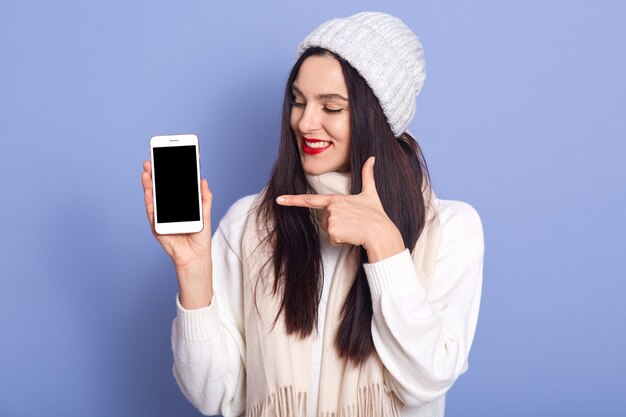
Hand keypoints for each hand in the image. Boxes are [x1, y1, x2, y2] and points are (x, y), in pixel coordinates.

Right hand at [141, 160, 212, 307]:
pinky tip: (148, 188)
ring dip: (148, 184)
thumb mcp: (206, 214)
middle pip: (160, 188)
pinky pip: (152, 210)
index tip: (167, 159)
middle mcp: (168, 208)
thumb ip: (204, 198)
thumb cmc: (200, 236)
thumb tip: (203, 180)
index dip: (169, 173)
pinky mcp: (156, 225)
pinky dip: (149, 199)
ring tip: (146, 170)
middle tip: (151, 160)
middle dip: (155, 174)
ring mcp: (161, 216)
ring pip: (153, 197)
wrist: (195, 256)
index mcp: (180, 204)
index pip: (172, 185)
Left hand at [276, 156, 404, 262]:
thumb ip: (367, 175)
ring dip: (339, 232)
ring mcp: (331, 220)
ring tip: (352, 229)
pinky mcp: (333, 232)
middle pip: (324, 220)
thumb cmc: (376, 214)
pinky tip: (351, 236)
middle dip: (336, 224)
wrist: (381, 232)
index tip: (278, 200)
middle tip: (352, 222)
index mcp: (336, 199)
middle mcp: (331, 208)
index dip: (292, 200)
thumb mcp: (370, 193)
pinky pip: (332, 239)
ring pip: (328, 230)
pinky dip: (341, 240)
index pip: (310, 199)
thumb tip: (372, 158)